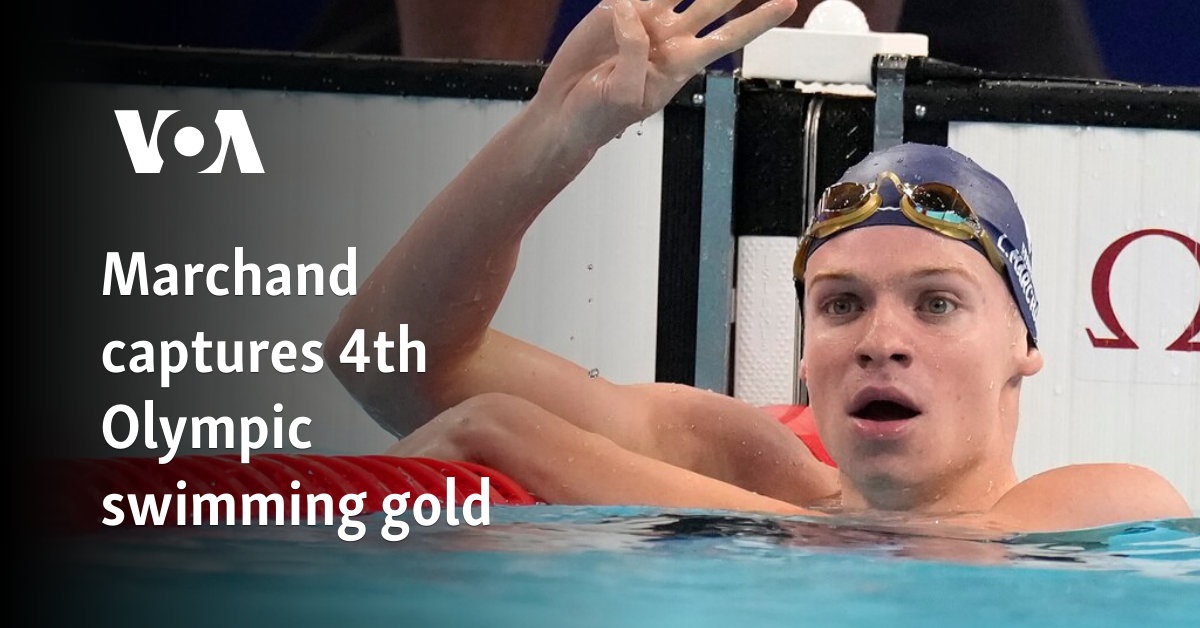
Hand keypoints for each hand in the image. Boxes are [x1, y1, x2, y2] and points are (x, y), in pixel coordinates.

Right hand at [534, 0, 796, 149]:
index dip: (758, 19)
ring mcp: (644, 19)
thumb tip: (630, 10)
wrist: (563, 112)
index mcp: (681, 63)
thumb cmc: (599, 115)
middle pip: (713, 0)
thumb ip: (633, 52)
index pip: (729, 36)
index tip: (787, 2)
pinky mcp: (615, 9)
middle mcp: (670, 37)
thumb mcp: (625, 94)